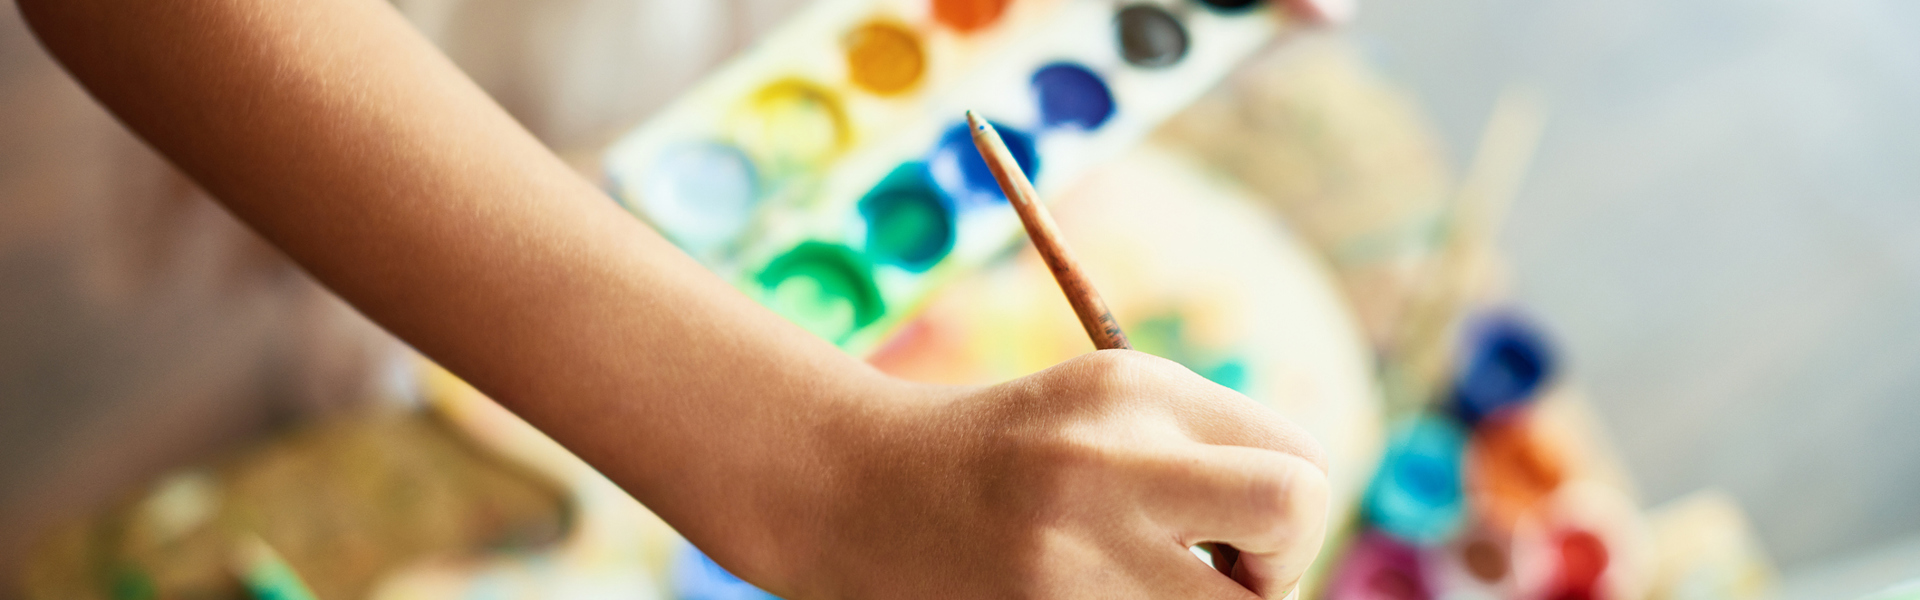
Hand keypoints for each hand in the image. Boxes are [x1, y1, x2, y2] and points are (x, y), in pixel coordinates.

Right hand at [703, 350, 1330, 598]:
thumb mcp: (1101, 412)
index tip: (1227, 541)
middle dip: (1283, 566)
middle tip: (1223, 581)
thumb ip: (1201, 451)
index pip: (1300, 461)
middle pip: (1295, 508)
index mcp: (1134, 387)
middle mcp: (1109, 456)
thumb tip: (1305, 528)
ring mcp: (1075, 548)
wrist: (852, 492)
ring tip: (1146, 592)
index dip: (1288, 518)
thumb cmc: (999, 457)